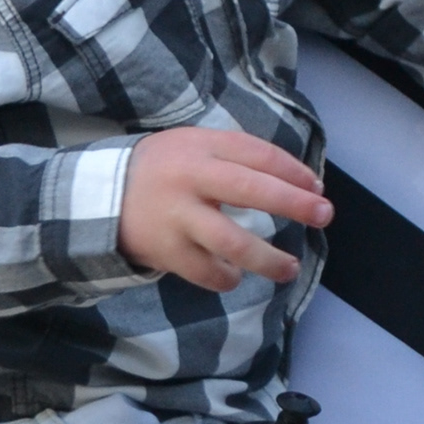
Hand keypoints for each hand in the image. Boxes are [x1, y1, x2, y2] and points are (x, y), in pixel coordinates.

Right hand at [117, 129, 329, 292]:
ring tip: (290, 268)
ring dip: (268, 259)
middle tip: (324, 216)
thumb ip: (237, 156)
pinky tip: (235, 275)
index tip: (317, 188)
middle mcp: (190, 179)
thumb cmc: (163, 170)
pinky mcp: (166, 251)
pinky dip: (227, 277)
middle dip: (293, 204)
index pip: (258, 154)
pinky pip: (208, 272)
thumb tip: (298, 181)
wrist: (100, 196)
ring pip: (233, 242)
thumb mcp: (194, 146)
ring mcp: (177, 217)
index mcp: (200, 147)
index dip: (293, 171)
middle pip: (252, 190)